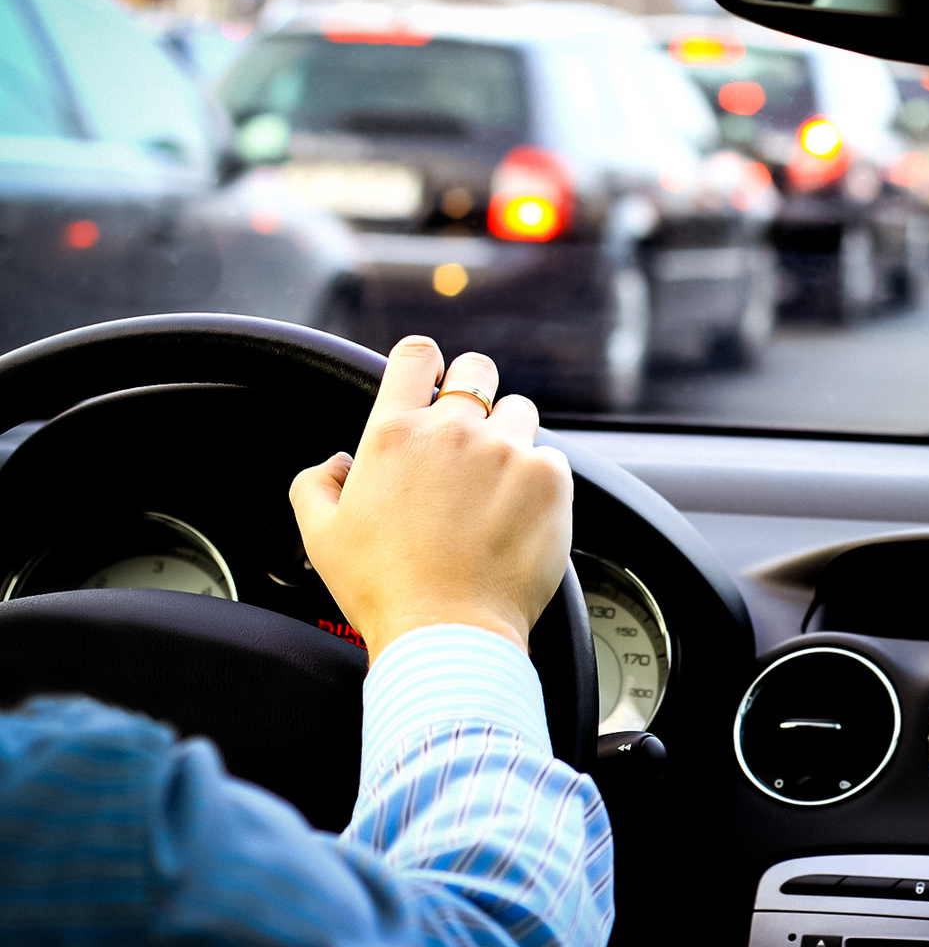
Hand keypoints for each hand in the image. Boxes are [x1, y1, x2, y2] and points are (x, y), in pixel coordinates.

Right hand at [290, 336, 572, 661]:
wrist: (448, 633)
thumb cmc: (385, 590)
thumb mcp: (320, 535)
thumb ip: (316, 483)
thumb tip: (337, 463)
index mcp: (395, 434)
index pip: (415, 356)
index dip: (425, 362)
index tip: (432, 378)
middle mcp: (452, 431)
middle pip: (477, 370)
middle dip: (475, 392)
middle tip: (470, 436)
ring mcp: (505, 450)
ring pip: (520, 413)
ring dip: (510, 438)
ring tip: (496, 487)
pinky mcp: (548, 477)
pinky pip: (550, 457)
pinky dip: (539, 479)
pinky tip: (519, 514)